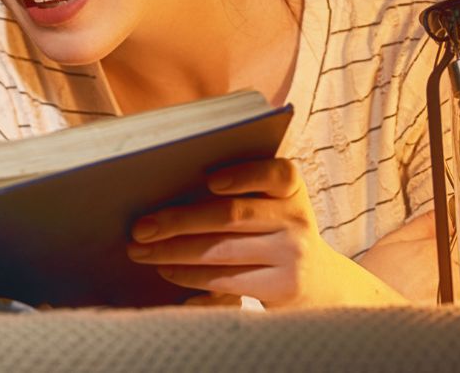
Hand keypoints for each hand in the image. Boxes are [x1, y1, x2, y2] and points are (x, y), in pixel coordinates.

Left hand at [125, 158, 403, 306]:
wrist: (319, 283)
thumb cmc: (275, 234)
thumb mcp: (272, 206)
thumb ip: (239, 192)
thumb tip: (167, 190)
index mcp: (292, 189)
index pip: (276, 173)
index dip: (242, 175)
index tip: (208, 181)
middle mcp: (297, 219)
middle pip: (231, 216)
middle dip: (179, 221)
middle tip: (140, 227)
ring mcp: (292, 255)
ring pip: (221, 251)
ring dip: (173, 251)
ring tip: (140, 251)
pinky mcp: (282, 286)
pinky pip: (225, 279)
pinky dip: (189, 274)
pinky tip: (165, 269)